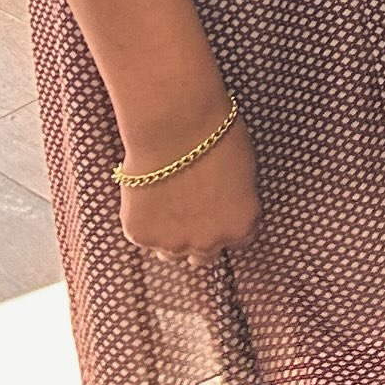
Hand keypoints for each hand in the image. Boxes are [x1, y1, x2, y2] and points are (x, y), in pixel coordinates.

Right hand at [117, 103, 258, 263]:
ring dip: (171, 237)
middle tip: (191, 215)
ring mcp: (172, 244)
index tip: (220, 212)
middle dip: (201, 238)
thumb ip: (235, 201)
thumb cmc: (217, 138)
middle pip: (205, 256)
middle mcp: (209, 243)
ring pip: (171, 254)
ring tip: (167, 207)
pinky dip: (145, 223)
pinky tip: (146, 198)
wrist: (175, 128)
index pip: (240, 240)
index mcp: (241, 225)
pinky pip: (144, 238)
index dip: (229, 224)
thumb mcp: (244, 172)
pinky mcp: (140, 236)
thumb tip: (225, 205)